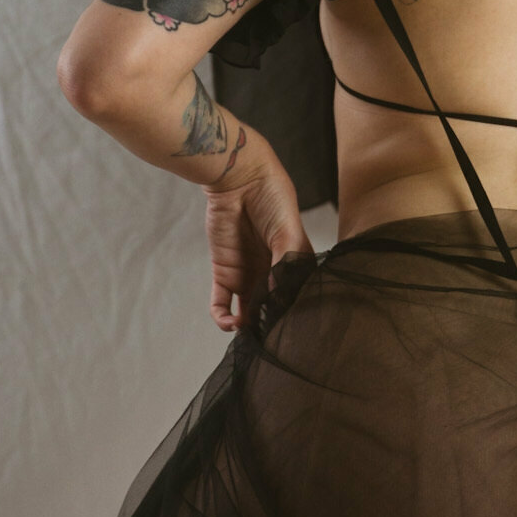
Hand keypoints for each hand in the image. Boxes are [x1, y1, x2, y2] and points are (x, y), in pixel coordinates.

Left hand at [203, 137, 312, 333]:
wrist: (239, 178)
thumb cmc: (273, 198)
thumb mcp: (288, 230)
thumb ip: (286, 263)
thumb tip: (277, 294)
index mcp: (294, 262)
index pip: (295, 294)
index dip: (293, 312)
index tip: (291, 329)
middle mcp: (271, 272)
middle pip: (271, 307)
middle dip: (269, 325)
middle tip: (269, 338)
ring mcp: (247, 274)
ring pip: (247, 311)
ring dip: (247, 327)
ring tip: (248, 333)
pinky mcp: (224, 272)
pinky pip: (222, 301)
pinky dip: (223, 317)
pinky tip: (229, 323)